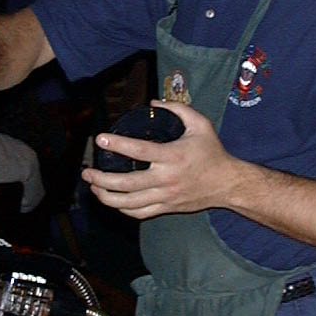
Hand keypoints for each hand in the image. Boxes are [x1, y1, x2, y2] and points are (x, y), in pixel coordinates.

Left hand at [81, 100, 238, 218]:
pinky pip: (140, 213)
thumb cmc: (213, 151)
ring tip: (93, 187)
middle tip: (87, 171)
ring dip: (107, 196)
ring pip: (129, 203)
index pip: (139, 150)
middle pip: (127, 183)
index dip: (117, 145)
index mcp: (172, 156)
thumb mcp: (200, 124)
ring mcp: (165, 196)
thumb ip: (177, 109)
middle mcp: (166, 179)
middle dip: (102, 179)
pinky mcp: (167, 207)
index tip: (100, 139)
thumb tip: (153, 102)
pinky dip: (123, 209)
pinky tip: (113, 200)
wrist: (228, 183)